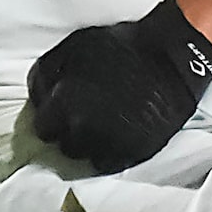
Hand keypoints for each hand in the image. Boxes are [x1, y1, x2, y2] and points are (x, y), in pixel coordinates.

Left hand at [29, 0, 211, 172]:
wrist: (175, 56)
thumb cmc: (125, 46)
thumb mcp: (75, 46)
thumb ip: (47, 73)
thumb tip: (36, 98)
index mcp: (64, 101)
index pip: (42, 128)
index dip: (51, 119)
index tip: (60, 114)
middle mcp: (82, 128)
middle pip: (63, 146)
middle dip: (69, 133)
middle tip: (83, 118)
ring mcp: (109, 143)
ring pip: (85, 158)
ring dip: (88, 145)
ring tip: (100, 129)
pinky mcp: (134, 153)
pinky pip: (109, 165)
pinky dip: (108, 154)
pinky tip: (115, 137)